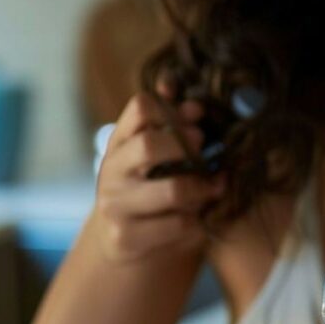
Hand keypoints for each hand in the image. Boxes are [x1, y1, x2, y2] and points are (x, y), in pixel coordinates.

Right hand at [92, 87, 224, 261]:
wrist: (120, 240)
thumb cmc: (147, 187)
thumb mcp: (153, 153)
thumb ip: (167, 120)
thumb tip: (172, 83)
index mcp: (118, 142)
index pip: (141, 107)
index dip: (173, 111)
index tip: (194, 124)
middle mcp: (110, 171)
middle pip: (152, 145)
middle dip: (188, 150)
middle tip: (205, 157)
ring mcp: (115, 205)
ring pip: (173, 190)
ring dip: (202, 189)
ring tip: (214, 188)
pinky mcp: (126, 238)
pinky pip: (179, 225)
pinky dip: (198, 221)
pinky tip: (199, 217)